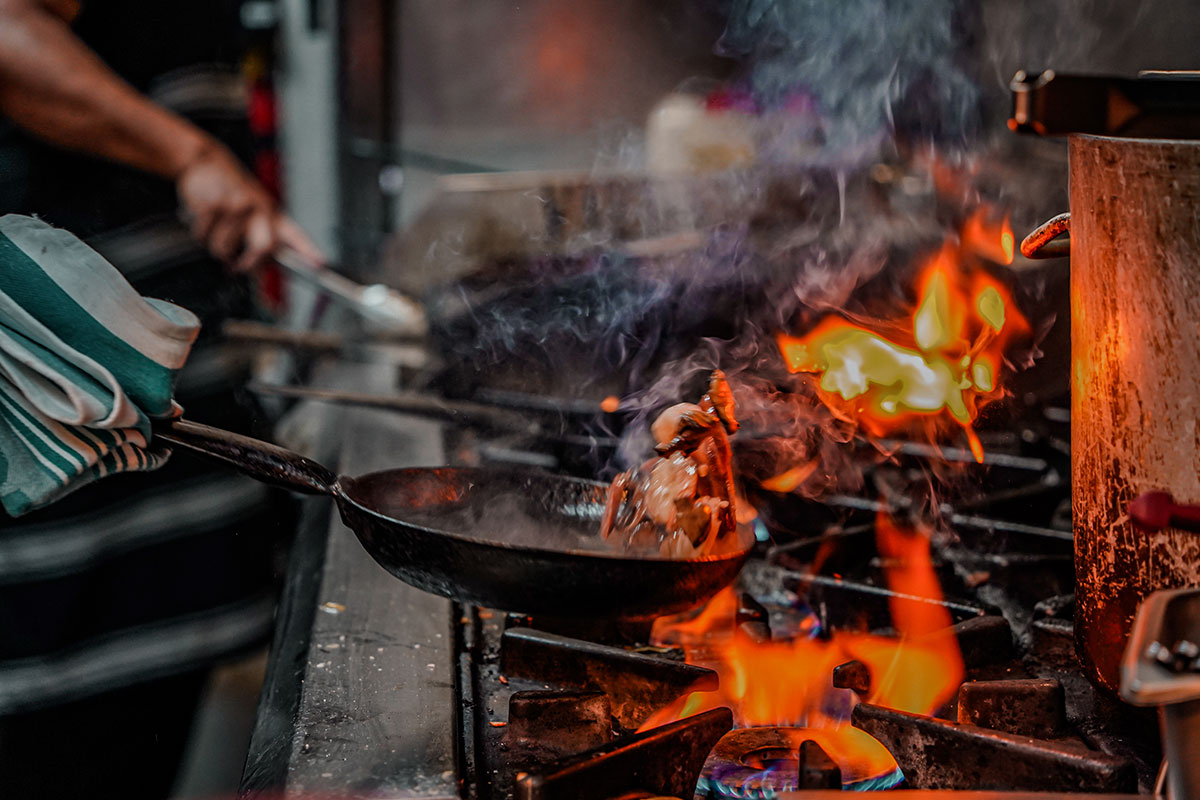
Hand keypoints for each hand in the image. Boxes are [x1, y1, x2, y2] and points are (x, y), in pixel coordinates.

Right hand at [176, 143, 322, 271]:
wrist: (205, 163)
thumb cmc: (231, 194)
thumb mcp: (254, 214)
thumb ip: (262, 240)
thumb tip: (262, 269)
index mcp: (273, 214)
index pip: (295, 235)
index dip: (308, 251)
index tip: (319, 264)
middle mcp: (260, 208)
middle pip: (263, 248)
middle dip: (248, 264)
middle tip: (236, 266)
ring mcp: (238, 205)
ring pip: (226, 248)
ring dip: (217, 248)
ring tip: (216, 235)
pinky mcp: (215, 203)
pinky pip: (204, 236)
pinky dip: (201, 235)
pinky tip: (204, 222)